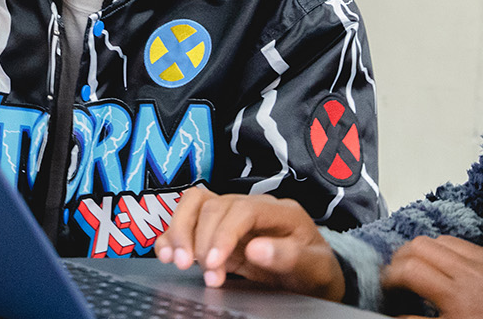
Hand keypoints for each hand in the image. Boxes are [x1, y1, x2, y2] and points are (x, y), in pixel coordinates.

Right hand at [154, 186, 345, 300]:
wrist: (312, 277)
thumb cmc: (314, 270)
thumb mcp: (313, 267)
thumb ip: (288, 256)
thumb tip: (256, 249)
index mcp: (281, 211)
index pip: (244, 210)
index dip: (224, 234)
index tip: (213, 263)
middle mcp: (253, 206)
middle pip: (215, 206)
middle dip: (201, 240)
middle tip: (205, 274)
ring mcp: (233, 215)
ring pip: (195, 204)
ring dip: (180, 232)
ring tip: (178, 261)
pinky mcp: (218, 228)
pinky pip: (188, 218)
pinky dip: (172, 235)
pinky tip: (168, 254)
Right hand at [381, 236, 482, 318]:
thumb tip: (396, 315)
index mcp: (459, 295)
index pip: (409, 268)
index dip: (389, 276)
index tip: (385, 286)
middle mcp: (475, 271)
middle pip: (421, 245)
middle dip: (402, 259)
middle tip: (398, 277)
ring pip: (444, 240)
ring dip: (427, 253)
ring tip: (423, 274)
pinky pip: (471, 246)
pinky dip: (453, 254)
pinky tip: (452, 273)